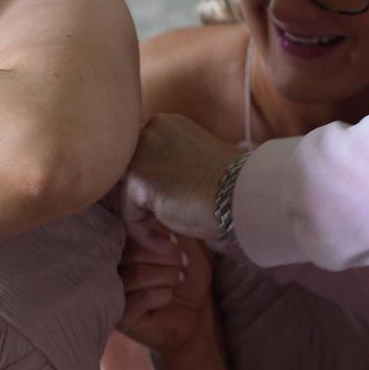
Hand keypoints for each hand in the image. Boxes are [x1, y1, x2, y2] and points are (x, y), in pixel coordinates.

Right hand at [117, 230, 214, 354]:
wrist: (195, 315)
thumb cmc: (187, 277)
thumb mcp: (184, 245)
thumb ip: (167, 227)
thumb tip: (151, 215)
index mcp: (122, 246)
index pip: (128, 232)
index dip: (156, 237)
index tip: (176, 244)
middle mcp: (110, 267)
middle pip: (132, 253)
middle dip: (167, 259)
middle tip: (182, 268)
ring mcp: (112, 292)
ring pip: (137, 275)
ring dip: (167, 277)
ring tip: (177, 282)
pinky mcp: (119, 317)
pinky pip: (142, 298)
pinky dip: (163, 296)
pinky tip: (167, 299)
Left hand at [122, 114, 240, 244]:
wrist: (238, 190)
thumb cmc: (228, 184)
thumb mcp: (194, 165)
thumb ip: (173, 167)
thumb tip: (160, 189)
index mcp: (167, 124)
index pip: (147, 160)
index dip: (158, 190)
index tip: (175, 211)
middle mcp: (149, 131)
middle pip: (136, 176)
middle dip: (149, 205)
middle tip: (169, 230)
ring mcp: (140, 152)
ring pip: (131, 196)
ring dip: (148, 223)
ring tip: (170, 241)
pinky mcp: (137, 178)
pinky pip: (131, 215)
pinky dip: (145, 235)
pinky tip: (168, 245)